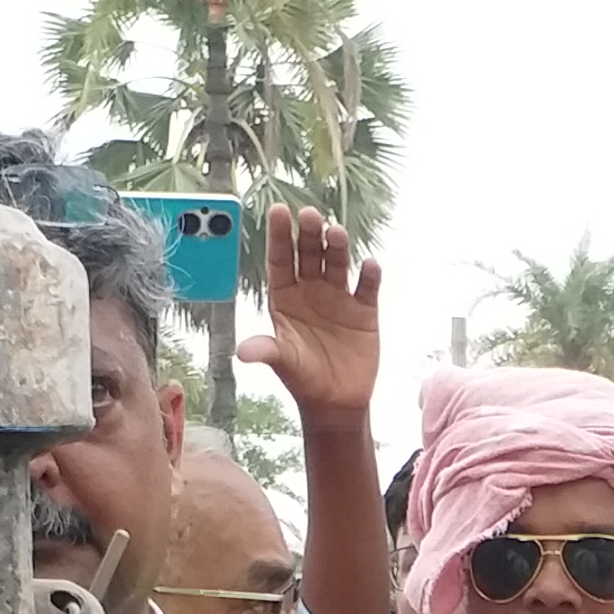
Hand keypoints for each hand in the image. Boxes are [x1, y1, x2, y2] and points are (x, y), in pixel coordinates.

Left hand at [238, 206, 382, 427]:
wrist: (335, 402)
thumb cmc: (303, 379)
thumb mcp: (283, 364)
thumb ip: (267, 351)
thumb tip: (243, 352)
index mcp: (285, 297)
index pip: (280, 260)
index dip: (280, 236)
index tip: (280, 211)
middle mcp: (310, 290)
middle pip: (309, 255)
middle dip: (309, 234)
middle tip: (310, 215)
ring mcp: (338, 298)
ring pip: (337, 264)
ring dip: (338, 248)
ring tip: (337, 233)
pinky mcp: (364, 311)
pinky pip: (367, 288)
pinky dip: (370, 276)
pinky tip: (370, 265)